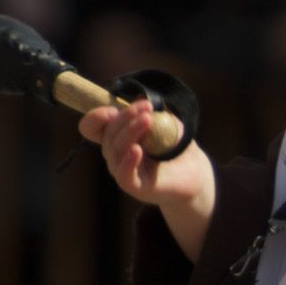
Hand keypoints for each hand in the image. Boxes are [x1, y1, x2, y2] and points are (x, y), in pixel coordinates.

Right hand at [79, 98, 214, 258]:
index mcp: (116, 136)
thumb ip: (148, 112)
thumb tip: (137, 98)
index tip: (114, 108)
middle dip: (126, 116)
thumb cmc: (174, 144)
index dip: (95, 117)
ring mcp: (122, 170)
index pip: (91, 127)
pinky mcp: (135, 187)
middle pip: (108, 134)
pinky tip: (138, 150)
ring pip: (116, 150)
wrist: (194, 171)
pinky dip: (129, 161)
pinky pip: (124, 174)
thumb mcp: (163, 122)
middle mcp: (115, 154)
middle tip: (147, 107)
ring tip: (147, 120)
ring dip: (131, 131)